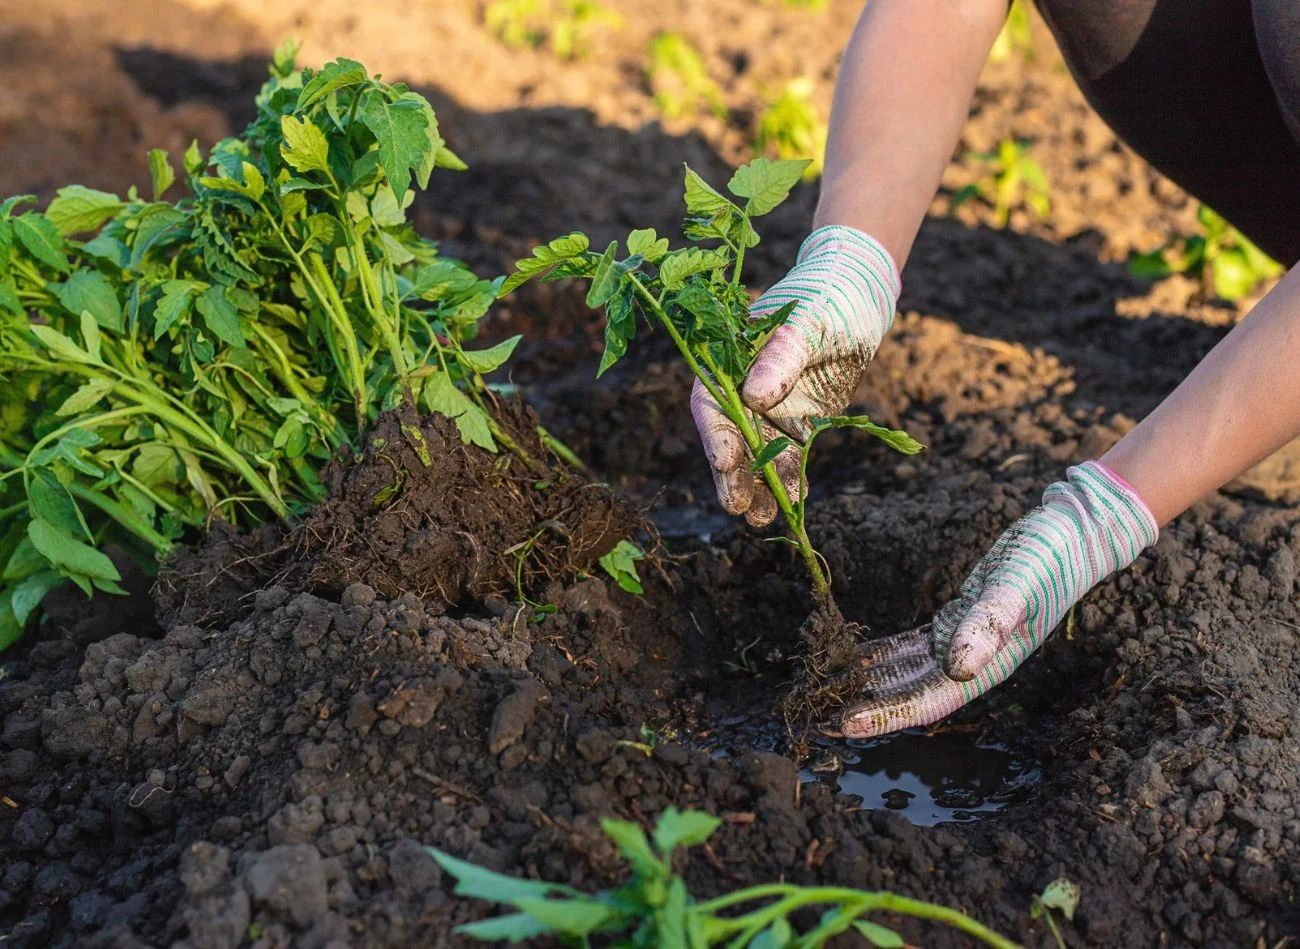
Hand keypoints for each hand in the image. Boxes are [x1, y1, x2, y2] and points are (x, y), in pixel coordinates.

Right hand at [691, 225, 900, 525]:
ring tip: (766, 518)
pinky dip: (792, 478)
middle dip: (735, 476)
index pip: (712, 406)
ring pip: (759, 455)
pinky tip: (796, 500)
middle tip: (741, 509)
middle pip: (731, 440)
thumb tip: (753, 397)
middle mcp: (744, 390)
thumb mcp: (807, 324)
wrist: (859, 293)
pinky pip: (791, 455)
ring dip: (762, 487)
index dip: (716, 437)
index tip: (726, 464)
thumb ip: (780, 359)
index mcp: (731, 361)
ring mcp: (771, 408)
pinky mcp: (798, 420)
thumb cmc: (827, 297)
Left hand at [839, 461, 1158, 737]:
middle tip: (817, 715)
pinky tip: (850, 656)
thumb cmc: (1048, 559)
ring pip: (906, 670)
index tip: (844, 723)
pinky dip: (882, 652)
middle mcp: (972, 661)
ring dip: (867, 683)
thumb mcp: (1016, 585)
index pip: (928, 700)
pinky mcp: (955, 618)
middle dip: (866, 706)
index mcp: (988, 663)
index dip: (886, 715)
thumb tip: (960, 667)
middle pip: (910, 692)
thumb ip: (988, 623)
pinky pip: (911, 645)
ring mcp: (962, 641)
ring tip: (824, 689)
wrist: (1071, 533)